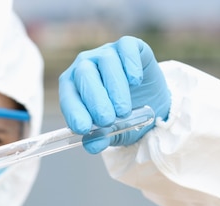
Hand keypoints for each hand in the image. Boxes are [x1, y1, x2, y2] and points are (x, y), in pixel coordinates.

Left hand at [59, 36, 170, 153]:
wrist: (152, 104)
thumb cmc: (124, 117)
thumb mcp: (113, 133)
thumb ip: (101, 138)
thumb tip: (92, 145)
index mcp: (75, 87)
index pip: (68, 95)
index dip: (74, 111)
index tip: (83, 128)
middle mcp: (87, 66)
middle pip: (84, 74)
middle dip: (95, 99)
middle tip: (107, 119)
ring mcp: (108, 53)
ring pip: (106, 62)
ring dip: (114, 88)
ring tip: (123, 111)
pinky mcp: (130, 46)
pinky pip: (126, 48)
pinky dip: (130, 64)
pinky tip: (135, 81)